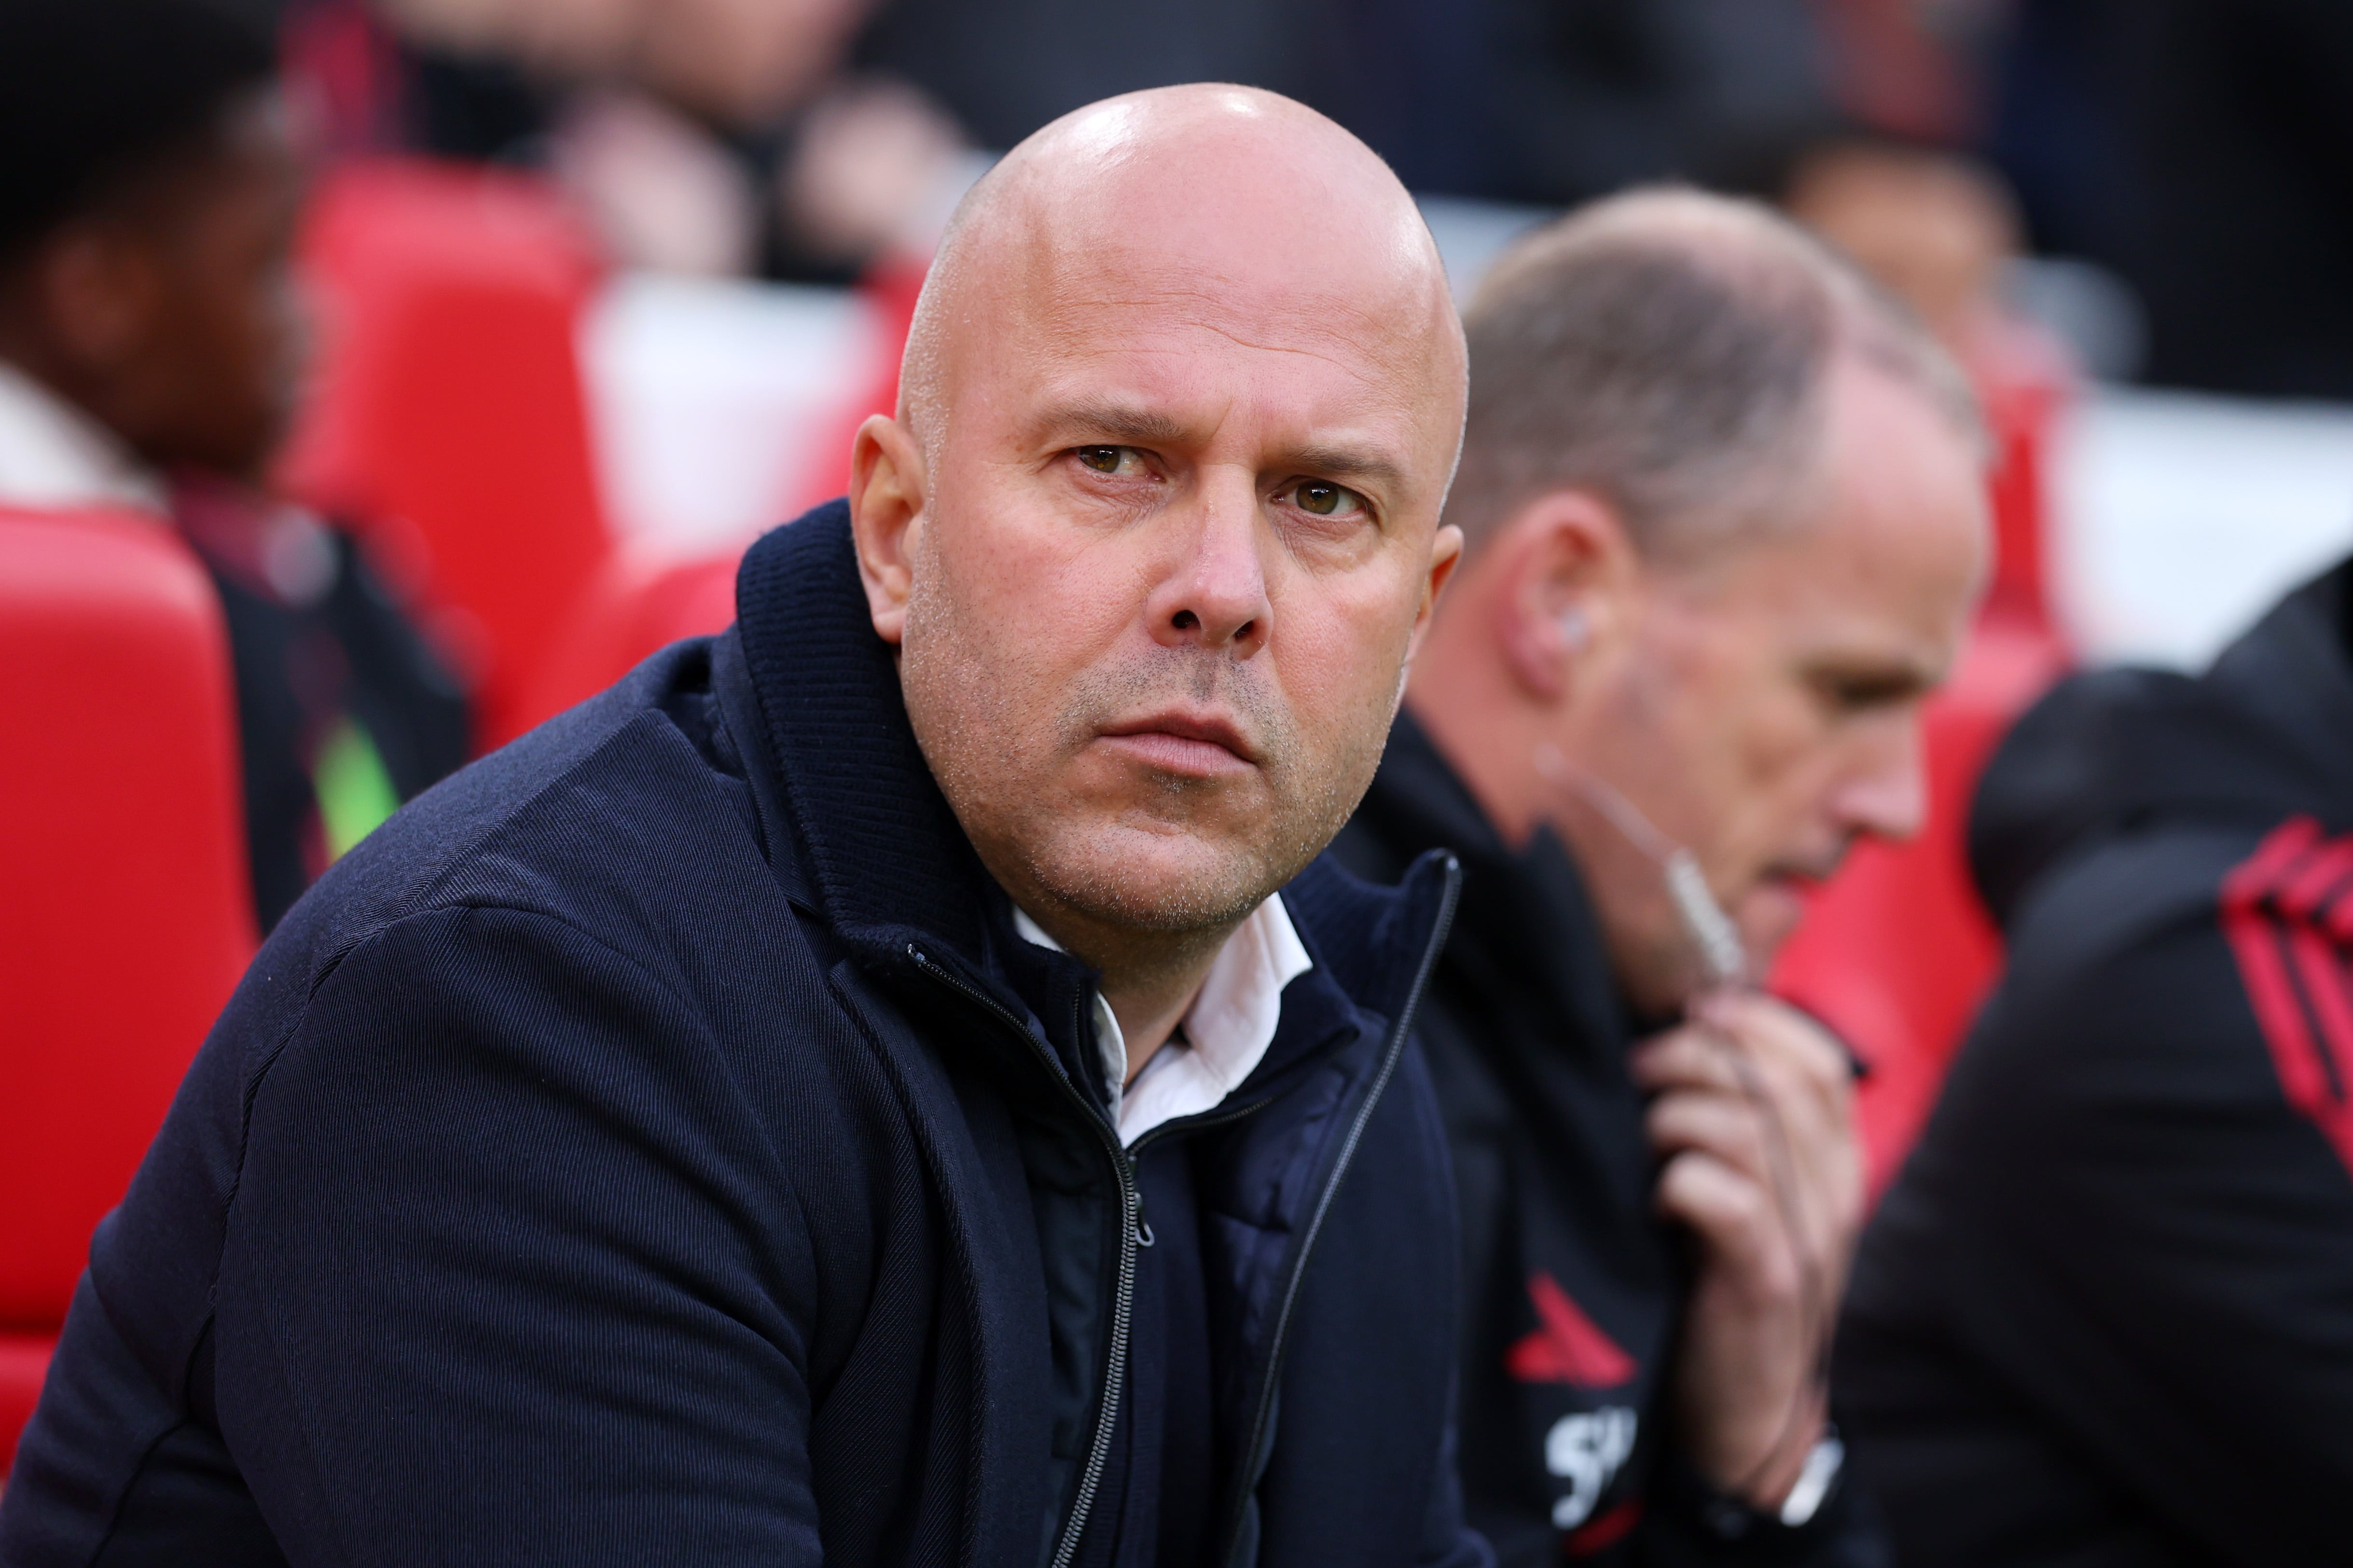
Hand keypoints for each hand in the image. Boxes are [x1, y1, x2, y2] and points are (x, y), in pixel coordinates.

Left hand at [1627, 991, 1863, 1510]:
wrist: (1744, 1406)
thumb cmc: (1723, 1277)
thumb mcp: (1750, 1188)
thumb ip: (1739, 1119)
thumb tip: (1683, 1031)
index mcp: (1836, 1160)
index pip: (1820, 1061)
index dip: (1755, 1021)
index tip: (1694, 1012)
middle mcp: (1835, 1191)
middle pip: (1779, 1082)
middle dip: (1694, 1056)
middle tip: (1640, 1071)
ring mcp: (1807, 1237)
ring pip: (1750, 1129)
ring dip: (1675, 1116)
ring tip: (1644, 1136)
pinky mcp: (1767, 1282)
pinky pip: (1729, 1199)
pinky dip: (1678, 1182)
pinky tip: (1657, 1199)